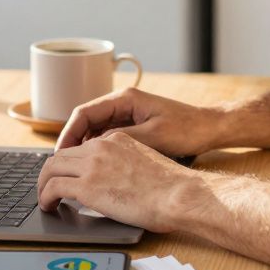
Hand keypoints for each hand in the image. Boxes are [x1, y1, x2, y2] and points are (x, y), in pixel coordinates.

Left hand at [36, 129, 194, 231]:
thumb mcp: (146, 163)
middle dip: (50, 172)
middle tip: (48, 188)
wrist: (178, 194)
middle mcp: (101, 147)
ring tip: (45, 200)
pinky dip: (45, 197)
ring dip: (43, 185)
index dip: (70, 162)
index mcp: (117, 139)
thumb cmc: (172, 187)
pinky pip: (52, 187)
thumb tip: (119, 181)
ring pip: (51, 168)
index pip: (82, 146)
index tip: (66, 175)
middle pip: (61, 154)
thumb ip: (127, 165)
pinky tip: (48, 206)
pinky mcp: (87, 186)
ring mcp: (92, 165)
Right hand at [55, 87, 223, 156]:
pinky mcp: (134, 126)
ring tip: (74, 169)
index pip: (83, 113)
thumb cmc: (186, 129)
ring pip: (95, 130)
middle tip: (60, 166)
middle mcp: (123, 103)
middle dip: (71, 143)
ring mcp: (128, 114)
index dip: (67, 134)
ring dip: (84, 148)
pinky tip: (95, 166)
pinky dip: (98, 150)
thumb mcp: (152, 137)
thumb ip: (120, 140)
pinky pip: (107, 137)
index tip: (58, 154)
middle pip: (85, 121)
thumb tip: (92, 150)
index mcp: (125, 99)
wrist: (211, 128)